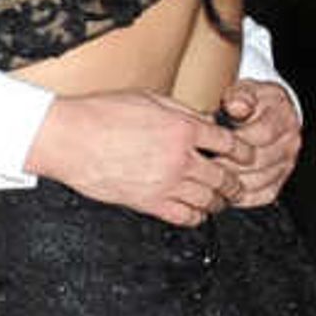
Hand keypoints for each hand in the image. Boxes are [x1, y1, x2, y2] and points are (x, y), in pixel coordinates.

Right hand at [24, 89, 251, 226]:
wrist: (68, 138)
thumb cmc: (101, 113)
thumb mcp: (150, 99)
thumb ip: (183, 112)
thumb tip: (206, 123)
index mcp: (182, 129)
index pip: (229, 143)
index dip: (244, 151)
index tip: (247, 155)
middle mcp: (179, 158)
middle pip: (224, 177)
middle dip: (236, 182)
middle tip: (239, 183)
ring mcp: (165, 184)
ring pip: (209, 200)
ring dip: (219, 201)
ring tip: (221, 200)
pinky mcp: (148, 203)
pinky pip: (185, 217)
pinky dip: (196, 216)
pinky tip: (197, 212)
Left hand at [215, 77, 302, 208]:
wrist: (264, 114)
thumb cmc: (250, 103)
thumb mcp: (244, 91)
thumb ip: (240, 96)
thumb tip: (235, 105)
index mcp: (283, 118)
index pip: (261, 134)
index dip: (235, 141)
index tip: (212, 142)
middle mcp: (290, 143)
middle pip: (259, 161)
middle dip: (228, 163)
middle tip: (203, 164)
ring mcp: (286, 165)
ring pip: (258, 182)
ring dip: (231, 182)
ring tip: (209, 177)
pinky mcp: (279, 182)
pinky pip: (261, 196)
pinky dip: (241, 196)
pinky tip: (222, 190)